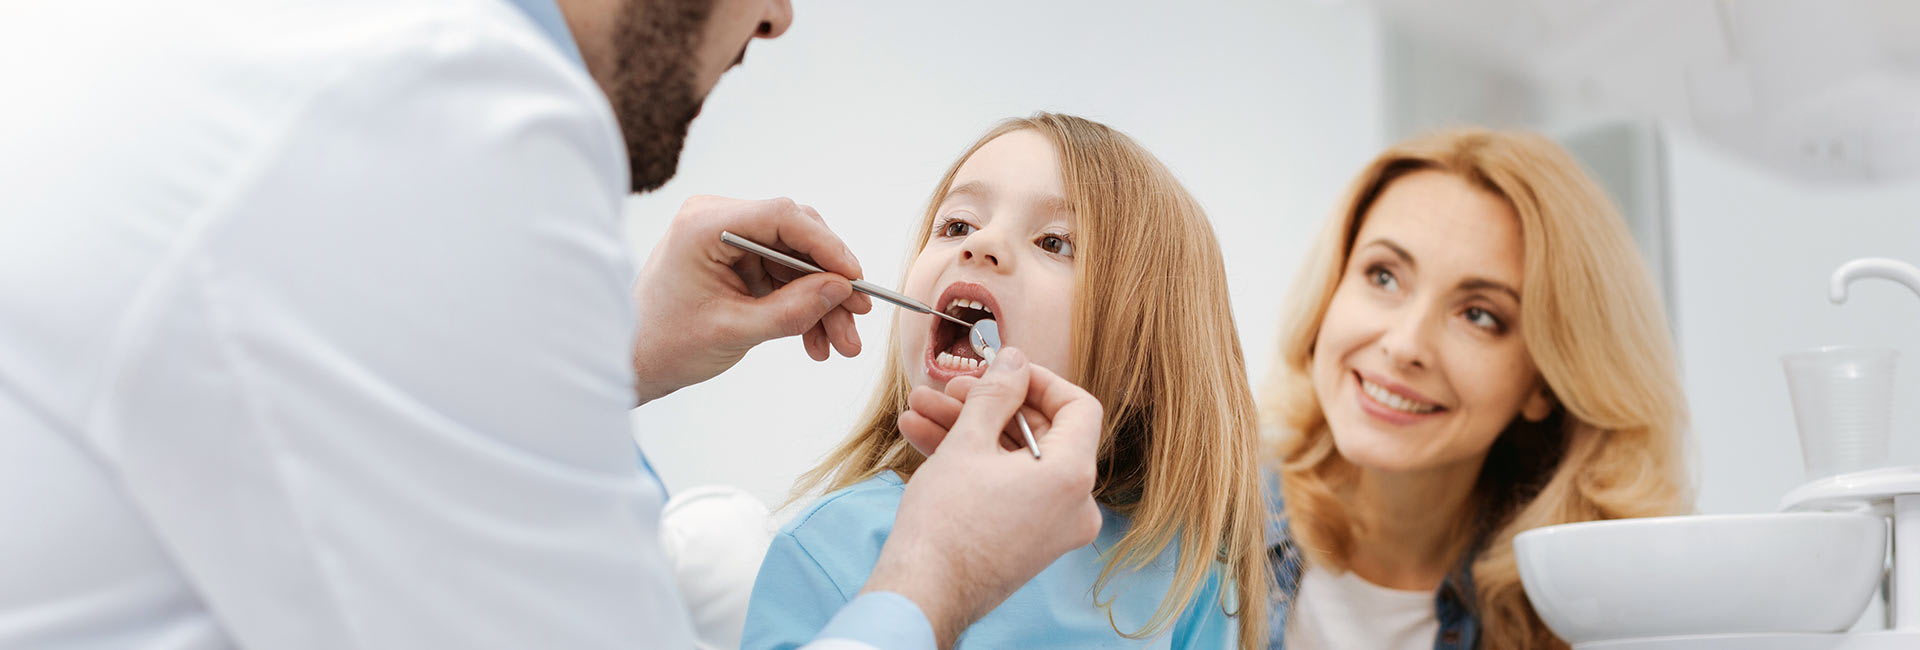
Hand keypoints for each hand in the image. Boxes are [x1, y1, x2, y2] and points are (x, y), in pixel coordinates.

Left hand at [630, 196, 872, 404]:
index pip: (783, 217)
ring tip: (841, 344)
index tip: (855, 280)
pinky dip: (802, 307)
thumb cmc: (664, 343)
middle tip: (857, 319)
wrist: (631, 362)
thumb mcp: (734, 331)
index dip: (827, 246)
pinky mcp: (736, 261)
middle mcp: (718, 220)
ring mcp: (728, 239)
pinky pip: (783, 277)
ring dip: (822, 303)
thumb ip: (791, 309)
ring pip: (796, 262)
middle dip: (830, 283)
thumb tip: (841, 289)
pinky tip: (816, 342)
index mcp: (705, 224)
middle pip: (796, 238)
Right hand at [860, 347, 1103, 647]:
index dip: (1038, 379)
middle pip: (1040, 432)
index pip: (1078, 406)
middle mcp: (1075, 505)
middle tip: (948, 389)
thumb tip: (1014, 360)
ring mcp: (1052, 528)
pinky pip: (1008, 488)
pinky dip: (974, 464)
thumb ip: (996, 393)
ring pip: (1015, 460)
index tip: (1002, 370)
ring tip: (919, 409)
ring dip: (968, 430)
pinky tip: (923, 438)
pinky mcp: (1027, 541)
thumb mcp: (968, 442)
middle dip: (988, 405)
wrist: (922, 596)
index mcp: (1072, 476)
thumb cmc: (946, 524)